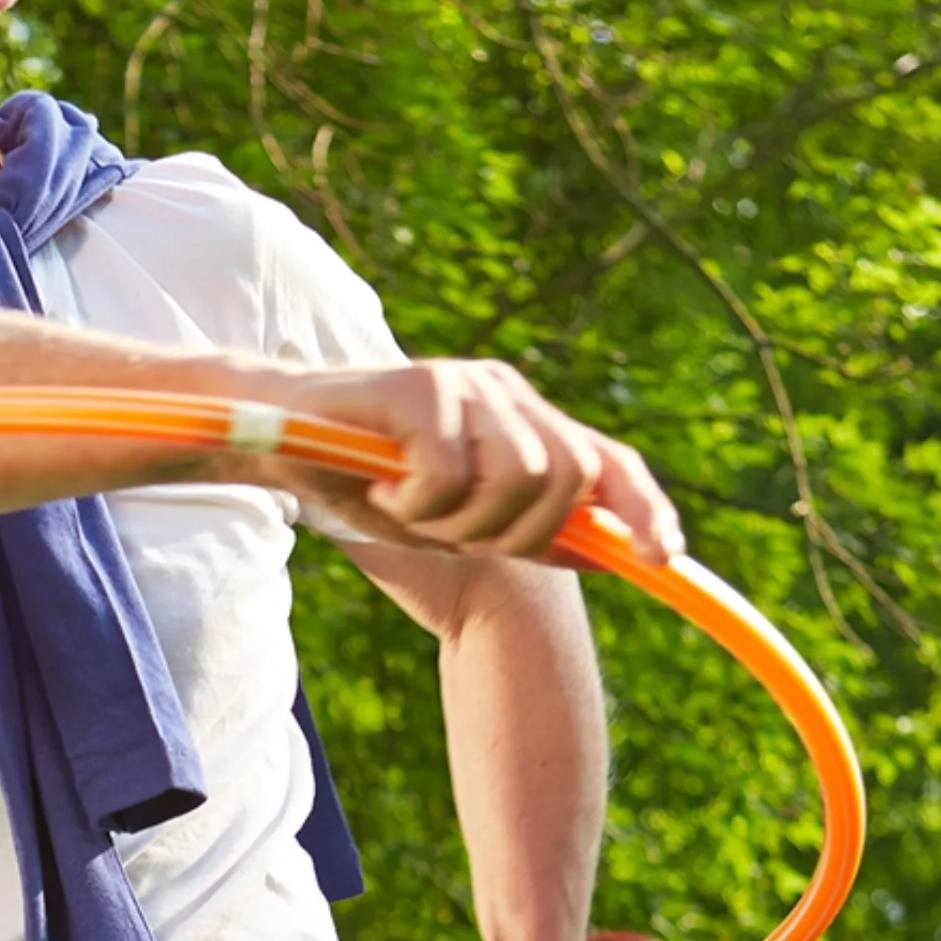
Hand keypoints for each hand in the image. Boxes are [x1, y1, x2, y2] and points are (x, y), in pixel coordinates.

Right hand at [244, 360, 682, 564]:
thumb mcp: (457, 519)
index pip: (609, 461)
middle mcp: (508, 391)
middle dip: (516, 530)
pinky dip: (415, 502)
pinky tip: (381, 489)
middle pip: (568, 479)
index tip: (662, 557)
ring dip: (457, 519)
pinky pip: (448, 473)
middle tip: (446, 531)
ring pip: (516, 477)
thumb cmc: (368, 483)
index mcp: (525, 420)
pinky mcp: (421, 385)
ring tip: (408, 506)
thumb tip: (606, 555)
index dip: (644, 509)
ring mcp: (467, 383)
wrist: (278, 439)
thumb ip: (524, 527)